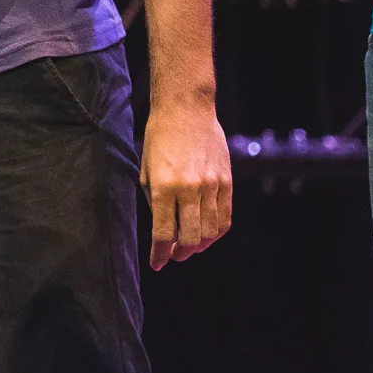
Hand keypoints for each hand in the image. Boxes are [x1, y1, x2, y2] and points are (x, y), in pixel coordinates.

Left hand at [142, 96, 232, 270]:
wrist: (186, 108)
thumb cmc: (159, 137)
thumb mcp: (146, 169)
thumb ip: (155, 201)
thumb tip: (165, 228)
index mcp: (164, 186)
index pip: (164, 234)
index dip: (160, 254)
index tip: (157, 264)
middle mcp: (190, 189)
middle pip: (190, 238)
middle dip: (180, 252)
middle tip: (174, 254)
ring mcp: (212, 185)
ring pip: (210, 231)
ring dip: (200, 245)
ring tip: (190, 245)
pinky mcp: (227, 181)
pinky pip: (225, 217)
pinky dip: (217, 231)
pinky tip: (208, 233)